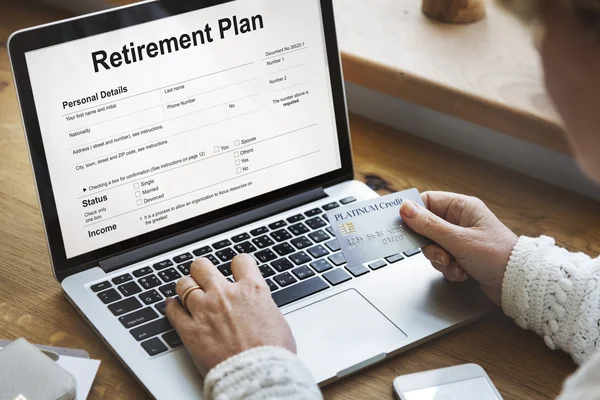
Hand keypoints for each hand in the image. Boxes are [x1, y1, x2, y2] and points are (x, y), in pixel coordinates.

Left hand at [165, 254, 295, 375]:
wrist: (258, 375)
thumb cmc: (272, 353)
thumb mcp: (277, 321)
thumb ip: (263, 308)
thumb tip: (260, 310)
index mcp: (252, 290)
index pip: (241, 261)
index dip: (238, 264)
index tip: (236, 269)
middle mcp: (226, 294)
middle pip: (203, 266)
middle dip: (202, 270)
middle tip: (203, 275)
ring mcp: (205, 310)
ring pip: (184, 285)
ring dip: (186, 287)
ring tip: (187, 291)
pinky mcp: (190, 331)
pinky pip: (173, 311)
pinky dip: (171, 306)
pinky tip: (173, 306)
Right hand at [400, 191, 517, 304]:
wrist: (517, 284)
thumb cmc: (498, 256)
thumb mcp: (459, 240)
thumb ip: (429, 225)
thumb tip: (405, 208)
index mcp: (462, 207)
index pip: (427, 202)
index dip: (414, 214)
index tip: (406, 227)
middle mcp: (460, 220)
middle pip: (426, 227)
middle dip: (431, 246)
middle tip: (442, 254)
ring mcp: (460, 238)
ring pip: (432, 246)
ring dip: (441, 260)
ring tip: (456, 266)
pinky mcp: (461, 255)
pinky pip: (442, 259)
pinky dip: (449, 269)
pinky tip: (463, 273)